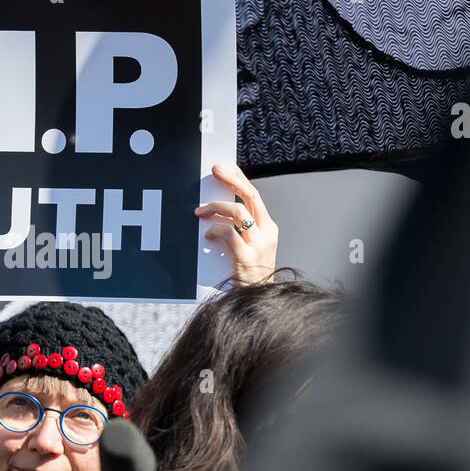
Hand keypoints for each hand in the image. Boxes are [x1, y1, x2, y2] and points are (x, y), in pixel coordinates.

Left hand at [195, 164, 277, 285]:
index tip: (227, 168)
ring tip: (200, 212)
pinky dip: (216, 229)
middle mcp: (268, 233)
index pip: (256, 197)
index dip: (241, 179)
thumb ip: (239, 232)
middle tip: (215, 171)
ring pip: (239, 211)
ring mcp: (259, 245)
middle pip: (251, 196)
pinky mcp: (247, 257)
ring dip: (216, 207)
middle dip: (231, 180)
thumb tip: (216, 214)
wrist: (258, 301)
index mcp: (269, 229)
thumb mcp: (249, 249)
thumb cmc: (249, 277)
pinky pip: (229, 233)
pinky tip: (208, 235)